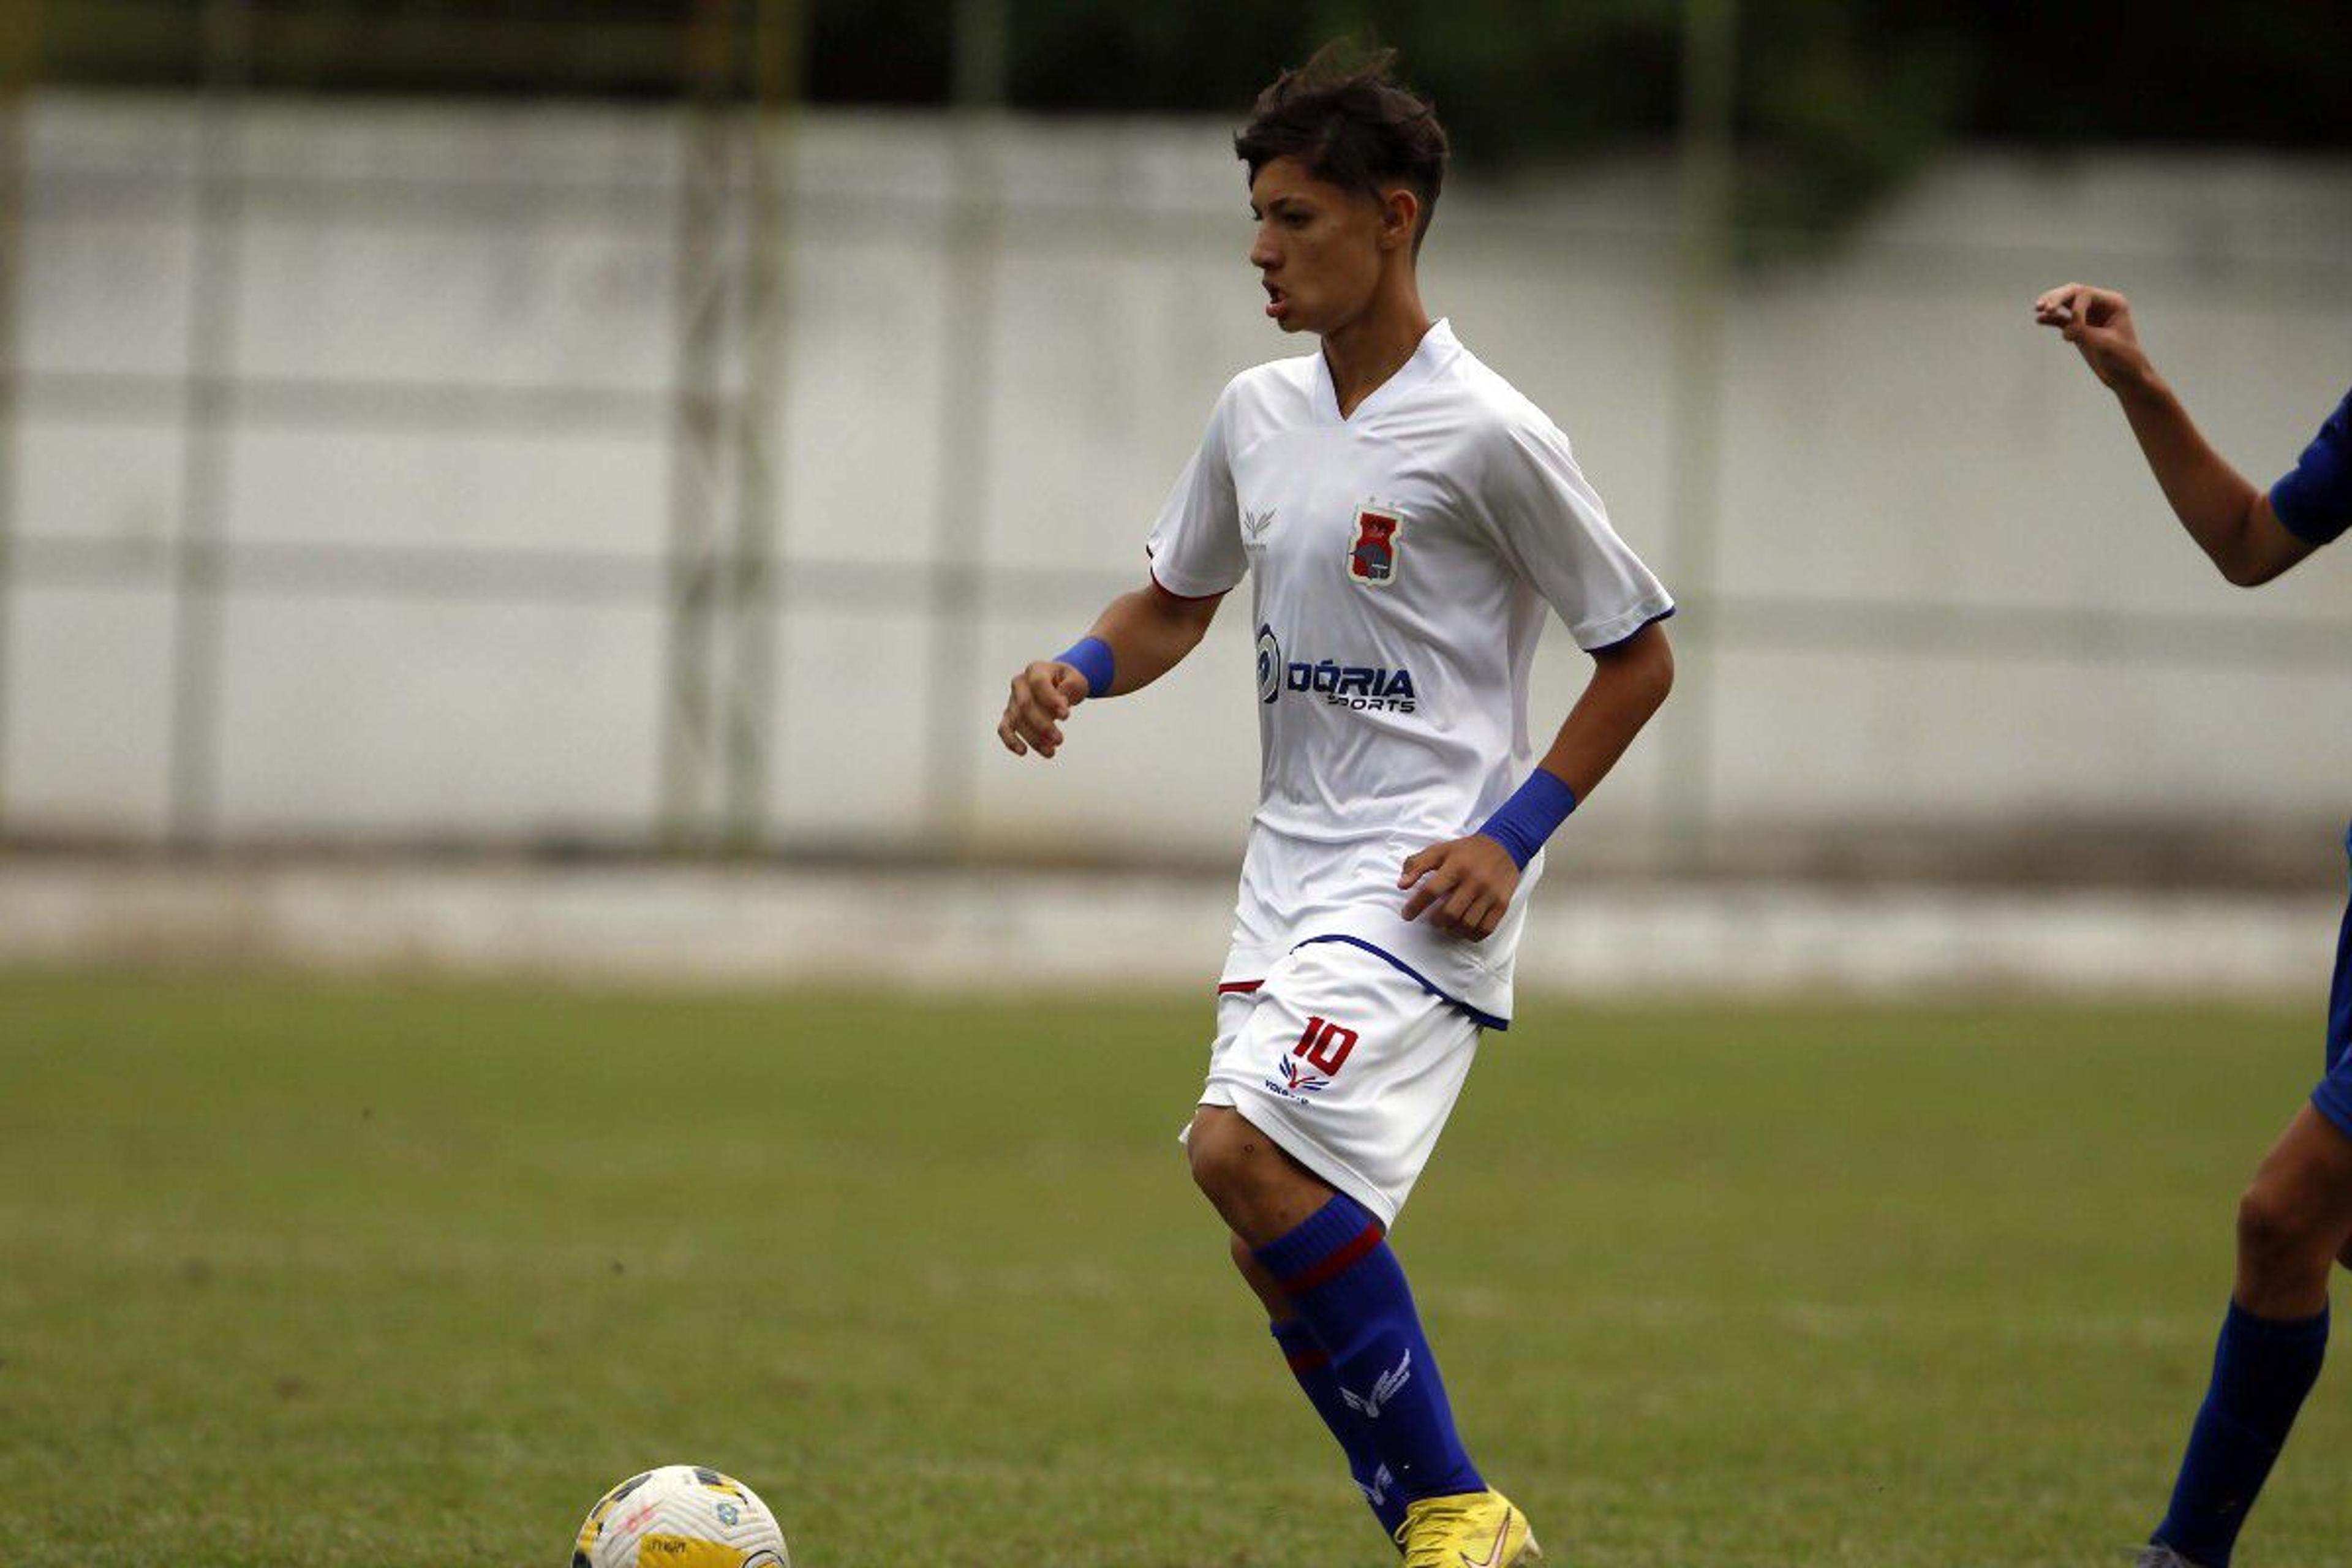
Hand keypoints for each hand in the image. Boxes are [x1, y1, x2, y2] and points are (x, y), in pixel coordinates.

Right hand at [997, 661, 1090, 758]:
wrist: (1057, 683)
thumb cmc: (1066, 682)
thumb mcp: (1076, 679)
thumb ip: (1071, 687)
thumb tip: (1061, 703)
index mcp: (1036, 670)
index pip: (1039, 684)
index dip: (1050, 700)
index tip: (1066, 716)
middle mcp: (1020, 683)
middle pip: (1025, 705)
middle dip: (1042, 725)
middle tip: (1059, 740)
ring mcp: (1013, 699)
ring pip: (1016, 720)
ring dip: (1033, 738)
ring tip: (1051, 752)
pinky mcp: (1010, 715)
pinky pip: (1004, 728)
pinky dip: (1010, 740)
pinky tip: (1023, 751)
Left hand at [1398, 834, 1520, 941]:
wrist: (1503, 846)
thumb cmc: (1466, 851)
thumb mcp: (1439, 850)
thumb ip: (1417, 864)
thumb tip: (1401, 885)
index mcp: (1456, 866)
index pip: (1431, 890)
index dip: (1415, 906)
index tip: (1406, 915)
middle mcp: (1474, 881)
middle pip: (1449, 913)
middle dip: (1435, 921)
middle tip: (1432, 919)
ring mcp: (1489, 894)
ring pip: (1466, 925)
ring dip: (1452, 929)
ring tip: (1447, 924)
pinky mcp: (1502, 904)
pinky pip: (1485, 929)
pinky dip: (1471, 935)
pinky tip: (1464, 929)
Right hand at [2033, 282, 2154, 394]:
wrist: (2126, 376)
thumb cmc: (2122, 358)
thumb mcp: (2103, 344)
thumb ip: (2083, 332)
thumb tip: (2065, 329)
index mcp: (2113, 303)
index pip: (2086, 295)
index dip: (2075, 309)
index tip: (2073, 332)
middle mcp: (2101, 305)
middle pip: (2074, 292)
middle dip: (2057, 298)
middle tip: (2044, 307)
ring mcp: (2089, 316)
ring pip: (2066, 303)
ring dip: (2052, 304)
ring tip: (2038, 309)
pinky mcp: (2080, 329)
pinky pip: (2062, 319)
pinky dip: (2051, 320)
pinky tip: (2039, 320)